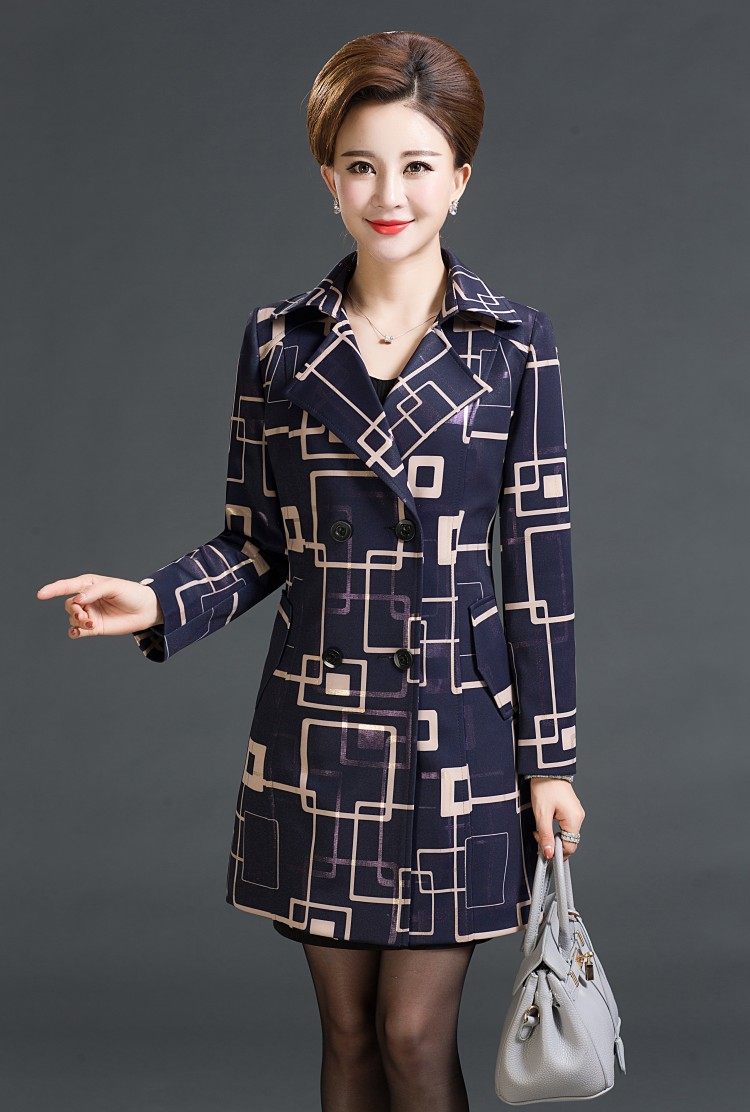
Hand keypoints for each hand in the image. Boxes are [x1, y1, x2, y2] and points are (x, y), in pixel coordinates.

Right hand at [36, 574, 162, 639]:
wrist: (146, 610)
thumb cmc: (131, 593)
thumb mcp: (114, 586)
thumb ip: (94, 591)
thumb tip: (77, 599)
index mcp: (88, 585)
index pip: (67, 586)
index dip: (52, 589)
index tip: (41, 594)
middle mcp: (86, 599)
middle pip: (69, 605)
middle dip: (73, 610)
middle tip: (84, 613)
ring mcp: (90, 613)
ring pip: (72, 618)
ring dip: (77, 621)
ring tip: (90, 622)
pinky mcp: (94, 627)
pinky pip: (78, 631)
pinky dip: (75, 632)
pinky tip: (78, 632)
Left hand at [529, 779, 584, 860]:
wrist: (545, 769)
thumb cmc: (545, 787)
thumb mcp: (542, 814)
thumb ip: (545, 835)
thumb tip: (548, 854)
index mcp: (574, 819)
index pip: (570, 846)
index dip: (557, 851)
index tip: (543, 850)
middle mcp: (578, 817)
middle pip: (568, 840)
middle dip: (552, 842)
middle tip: (537, 835)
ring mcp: (575, 812)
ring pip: (565, 833)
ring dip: (552, 835)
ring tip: (539, 828)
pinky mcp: (570, 809)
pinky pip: (564, 825)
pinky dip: (554, 827)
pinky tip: (544, 821)